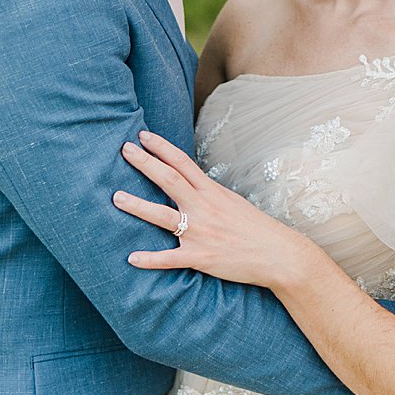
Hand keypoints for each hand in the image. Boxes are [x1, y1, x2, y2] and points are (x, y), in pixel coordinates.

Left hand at [115, 130, 313, 289]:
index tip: (143, 135)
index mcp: (211, 192)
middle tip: (124, 149)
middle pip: (168, 180)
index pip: (182, 162)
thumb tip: (188, 185)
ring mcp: (200, 232)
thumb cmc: (255, 228)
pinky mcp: (200, 257)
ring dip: (137, 206)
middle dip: (144, 163)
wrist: (278, 254)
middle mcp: (203, 207)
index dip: (161, 147)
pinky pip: (170, 259)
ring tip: (116, 197)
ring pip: (162, 216)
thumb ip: (207, 193)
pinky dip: (150, 259)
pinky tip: (131, 258)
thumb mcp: (232, 202)